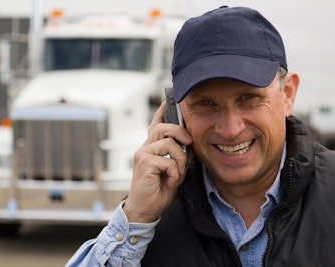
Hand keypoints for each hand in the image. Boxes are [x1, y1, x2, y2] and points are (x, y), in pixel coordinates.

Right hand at [123, 102, 192, 222]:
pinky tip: (170, 182)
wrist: (145, 209)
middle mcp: (145, 147)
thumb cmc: (158, 190)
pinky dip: (174, 173)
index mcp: (151, 148)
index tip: (168, 102)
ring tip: (177, 174)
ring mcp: (143, 154)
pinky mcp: (144, 163)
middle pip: (164, 127)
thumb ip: (180, 156)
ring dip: (180, 160)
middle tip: (190, 144)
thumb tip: (191, 145)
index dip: (162, 113)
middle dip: (181, 133)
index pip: (155, 125)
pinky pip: (168, 160)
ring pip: (169, 143)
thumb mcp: (175, 171)